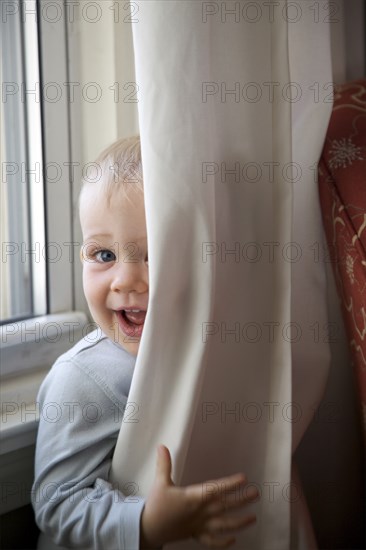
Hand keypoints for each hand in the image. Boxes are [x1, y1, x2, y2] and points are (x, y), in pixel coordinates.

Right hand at [140, 445, 257, 548]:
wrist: (148, 529)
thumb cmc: (156, 505)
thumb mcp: (160, 482)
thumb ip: (164, 464)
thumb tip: (162, 447)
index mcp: (192, 498)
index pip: (214, 489)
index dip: (230, 484)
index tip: (243, 478)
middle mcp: (199, 512)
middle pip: (224, 506)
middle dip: (242, 500)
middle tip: (256, 493)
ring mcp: (199, 525)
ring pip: (223, 526)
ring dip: (239, 522)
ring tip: (253, 518)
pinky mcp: (195, 535)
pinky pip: (211, 541)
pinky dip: (223, 542)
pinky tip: (233, 540)